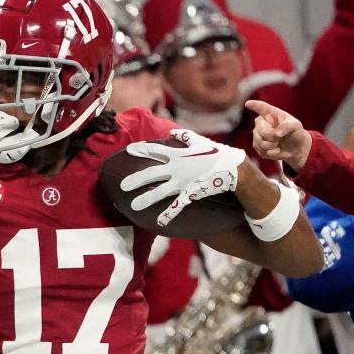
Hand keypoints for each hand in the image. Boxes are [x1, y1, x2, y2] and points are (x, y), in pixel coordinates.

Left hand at [120, 128, 246, 226]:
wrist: (231, 168)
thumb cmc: (215, 153)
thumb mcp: (199, 141)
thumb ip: (184, 137)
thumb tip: (173, 131)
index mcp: (177, 155)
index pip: (155, 150)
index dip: (141, 150)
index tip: (128, 150)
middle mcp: (176, 169)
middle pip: (152, 174)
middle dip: (136, 179)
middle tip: (121, 186)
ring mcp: (182, 182)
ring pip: (160, 191)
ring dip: (146, 199)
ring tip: (133, 206)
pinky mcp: (189, 193)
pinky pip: (177, 205)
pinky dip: (169, 214)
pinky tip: (159, 223)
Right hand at [246, 99, 312, 169]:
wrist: (294, 148)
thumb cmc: (295, 133)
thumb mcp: (296, 126)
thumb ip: (287, 126)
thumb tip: (276, 133)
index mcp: (271, 113)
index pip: (262, 108)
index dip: (255, 105)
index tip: (248, 103)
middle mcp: (261, 123)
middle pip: (261, 130)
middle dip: (272, 136)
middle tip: (280, 137)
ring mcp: (257, 135)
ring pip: (260, 142)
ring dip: (272, 146)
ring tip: (278, 143)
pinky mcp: (257, 146)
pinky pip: (261, 151)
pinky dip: (272, 153)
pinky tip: (276, 149)